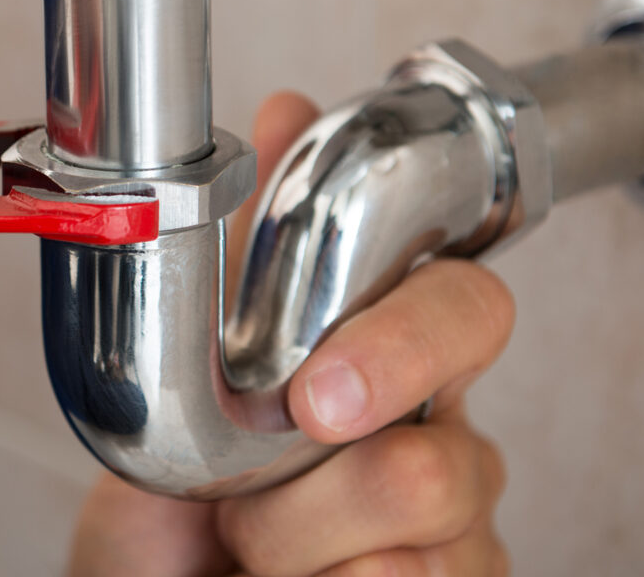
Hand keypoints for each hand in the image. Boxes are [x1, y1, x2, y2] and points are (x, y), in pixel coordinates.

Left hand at [68, 93, 512, 576]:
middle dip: (327, 486)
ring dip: (298, 544)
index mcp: (386, 356)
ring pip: (422, 534)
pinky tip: (289, 576)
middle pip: (448, 454)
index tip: (316, 396)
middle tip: (247, 497)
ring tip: (249, 538)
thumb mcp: (188, 358)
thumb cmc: (180, 481)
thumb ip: (246, 246)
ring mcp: (450, 526)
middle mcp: (436, 435)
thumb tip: (282, 112)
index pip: (464, 314)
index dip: (407, 344)